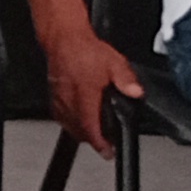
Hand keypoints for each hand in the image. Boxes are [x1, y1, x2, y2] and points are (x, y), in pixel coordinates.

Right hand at [39, 21, 144, 154]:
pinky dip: (69, 122)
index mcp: (85, 95)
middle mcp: (70, 99)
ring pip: (68, 125)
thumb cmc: (85, 49)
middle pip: (78, 131)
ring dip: (80, 132)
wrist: (64, 38)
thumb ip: (127, 80)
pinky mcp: (53, 94)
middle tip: (104, 144)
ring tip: (92, 133)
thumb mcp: (114, 62)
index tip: (107, 151)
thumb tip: (136, 92)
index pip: (90, 127)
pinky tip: (76, 119)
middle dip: (92, 140)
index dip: (99, 143)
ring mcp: (59, 98)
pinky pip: (59, 115)